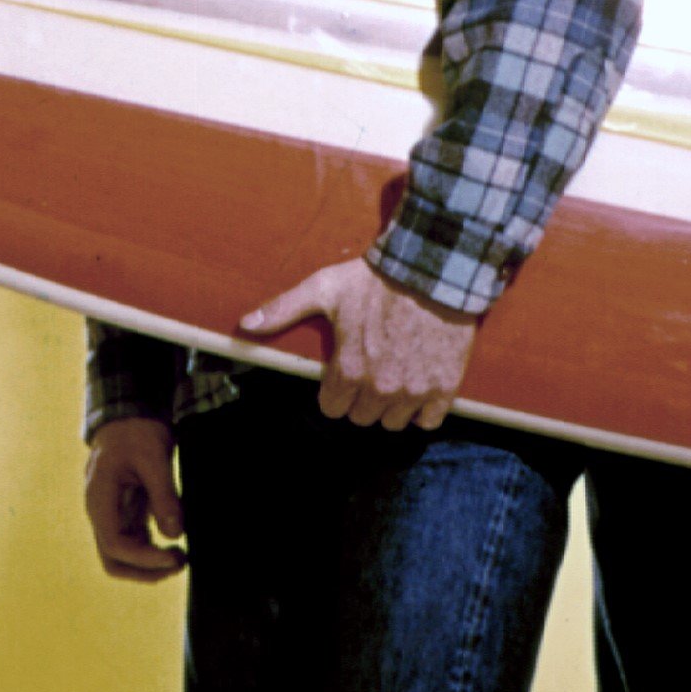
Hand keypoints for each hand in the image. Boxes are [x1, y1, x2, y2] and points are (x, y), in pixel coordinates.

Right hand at [84, 416, 185, 582]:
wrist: (128, 418)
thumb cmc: (137, 434)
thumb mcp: (154, 459)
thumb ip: (164, 495)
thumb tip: (175, 534)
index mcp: (100, 500)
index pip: (115, 545)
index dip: (144, 558)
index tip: (175, 556)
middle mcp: (101, 513)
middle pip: (113, 560)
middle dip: (145, 571)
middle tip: (179, 563)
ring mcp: (111, 516)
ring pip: (122, 556)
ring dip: (149, 565)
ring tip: (182, 558)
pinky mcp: (124, 514)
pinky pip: (133, 543)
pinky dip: (152, 552)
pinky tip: (175, 548)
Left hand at [239, 257, 479, 430]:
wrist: (432, 269)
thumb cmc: (376, 279)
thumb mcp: (324, 288)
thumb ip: (284, 309)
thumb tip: (245, 325)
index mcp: (348, 370)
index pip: (333, 408)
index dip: (335, 393)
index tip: (345, 376)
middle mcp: (379, 387)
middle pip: (362, 417)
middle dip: (362, 400)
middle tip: (371, 375)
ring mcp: (414, 389)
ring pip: (393, 422)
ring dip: (392, 407)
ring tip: (396, 382)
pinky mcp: (444, 386)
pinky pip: (430, 420)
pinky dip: (424, 411)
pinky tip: (421, 391)